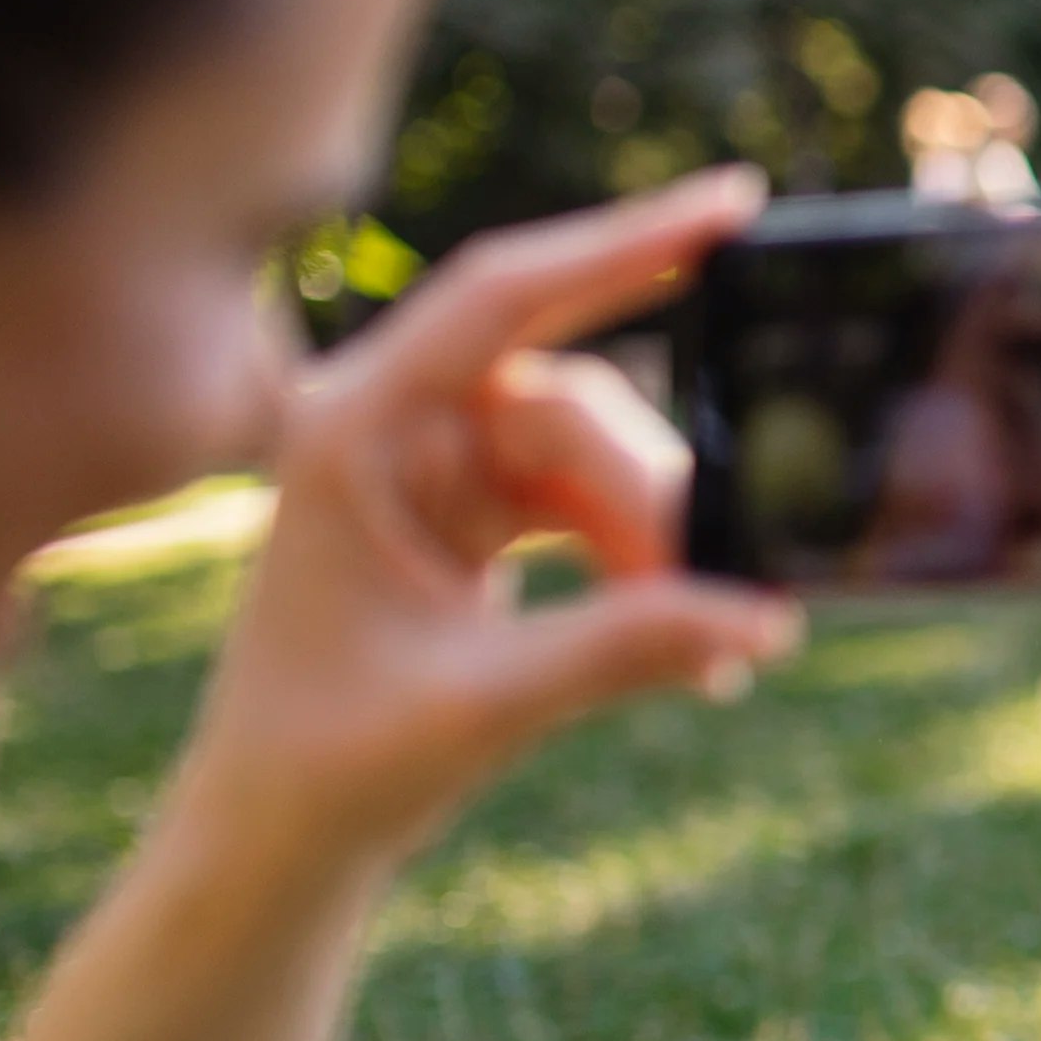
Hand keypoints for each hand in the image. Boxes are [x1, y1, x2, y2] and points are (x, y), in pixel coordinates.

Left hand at [176, 167, 799, 883]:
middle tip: (718, 593)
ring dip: (652, 539)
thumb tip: (763, 614)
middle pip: (569, 399)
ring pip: (591, 454)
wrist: (276, 835)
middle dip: (651, 492)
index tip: (735, 204)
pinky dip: (639, 562)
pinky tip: (684, 638)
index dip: (620, 242)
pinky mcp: (469, 513)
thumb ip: (624, 648)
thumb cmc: (331, 764)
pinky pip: (586, 503)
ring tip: (699, 647)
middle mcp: (387, 424)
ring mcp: (431, 466)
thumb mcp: (483, 704)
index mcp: (348, 429)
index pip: (499, 297)